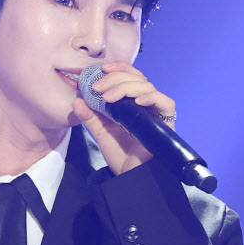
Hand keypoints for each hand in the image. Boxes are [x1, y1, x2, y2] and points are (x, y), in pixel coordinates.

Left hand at [72, 61, 175, 175]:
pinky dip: (151, 97)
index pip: (131, 76)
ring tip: (108, 98)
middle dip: (116, 79)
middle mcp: (147, 105)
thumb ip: (91, 117)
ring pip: (148, 87)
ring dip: (126, 87)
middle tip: (98, 88)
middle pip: (137, 79)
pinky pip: (165, 102)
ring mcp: (157, 113)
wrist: (132, 176)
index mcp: (133, 103)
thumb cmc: (121, 156)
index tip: (102, 69)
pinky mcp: (167, 122)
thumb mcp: (102, 133)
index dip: (119, 68)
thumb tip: (77, 100)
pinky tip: (136, 101)